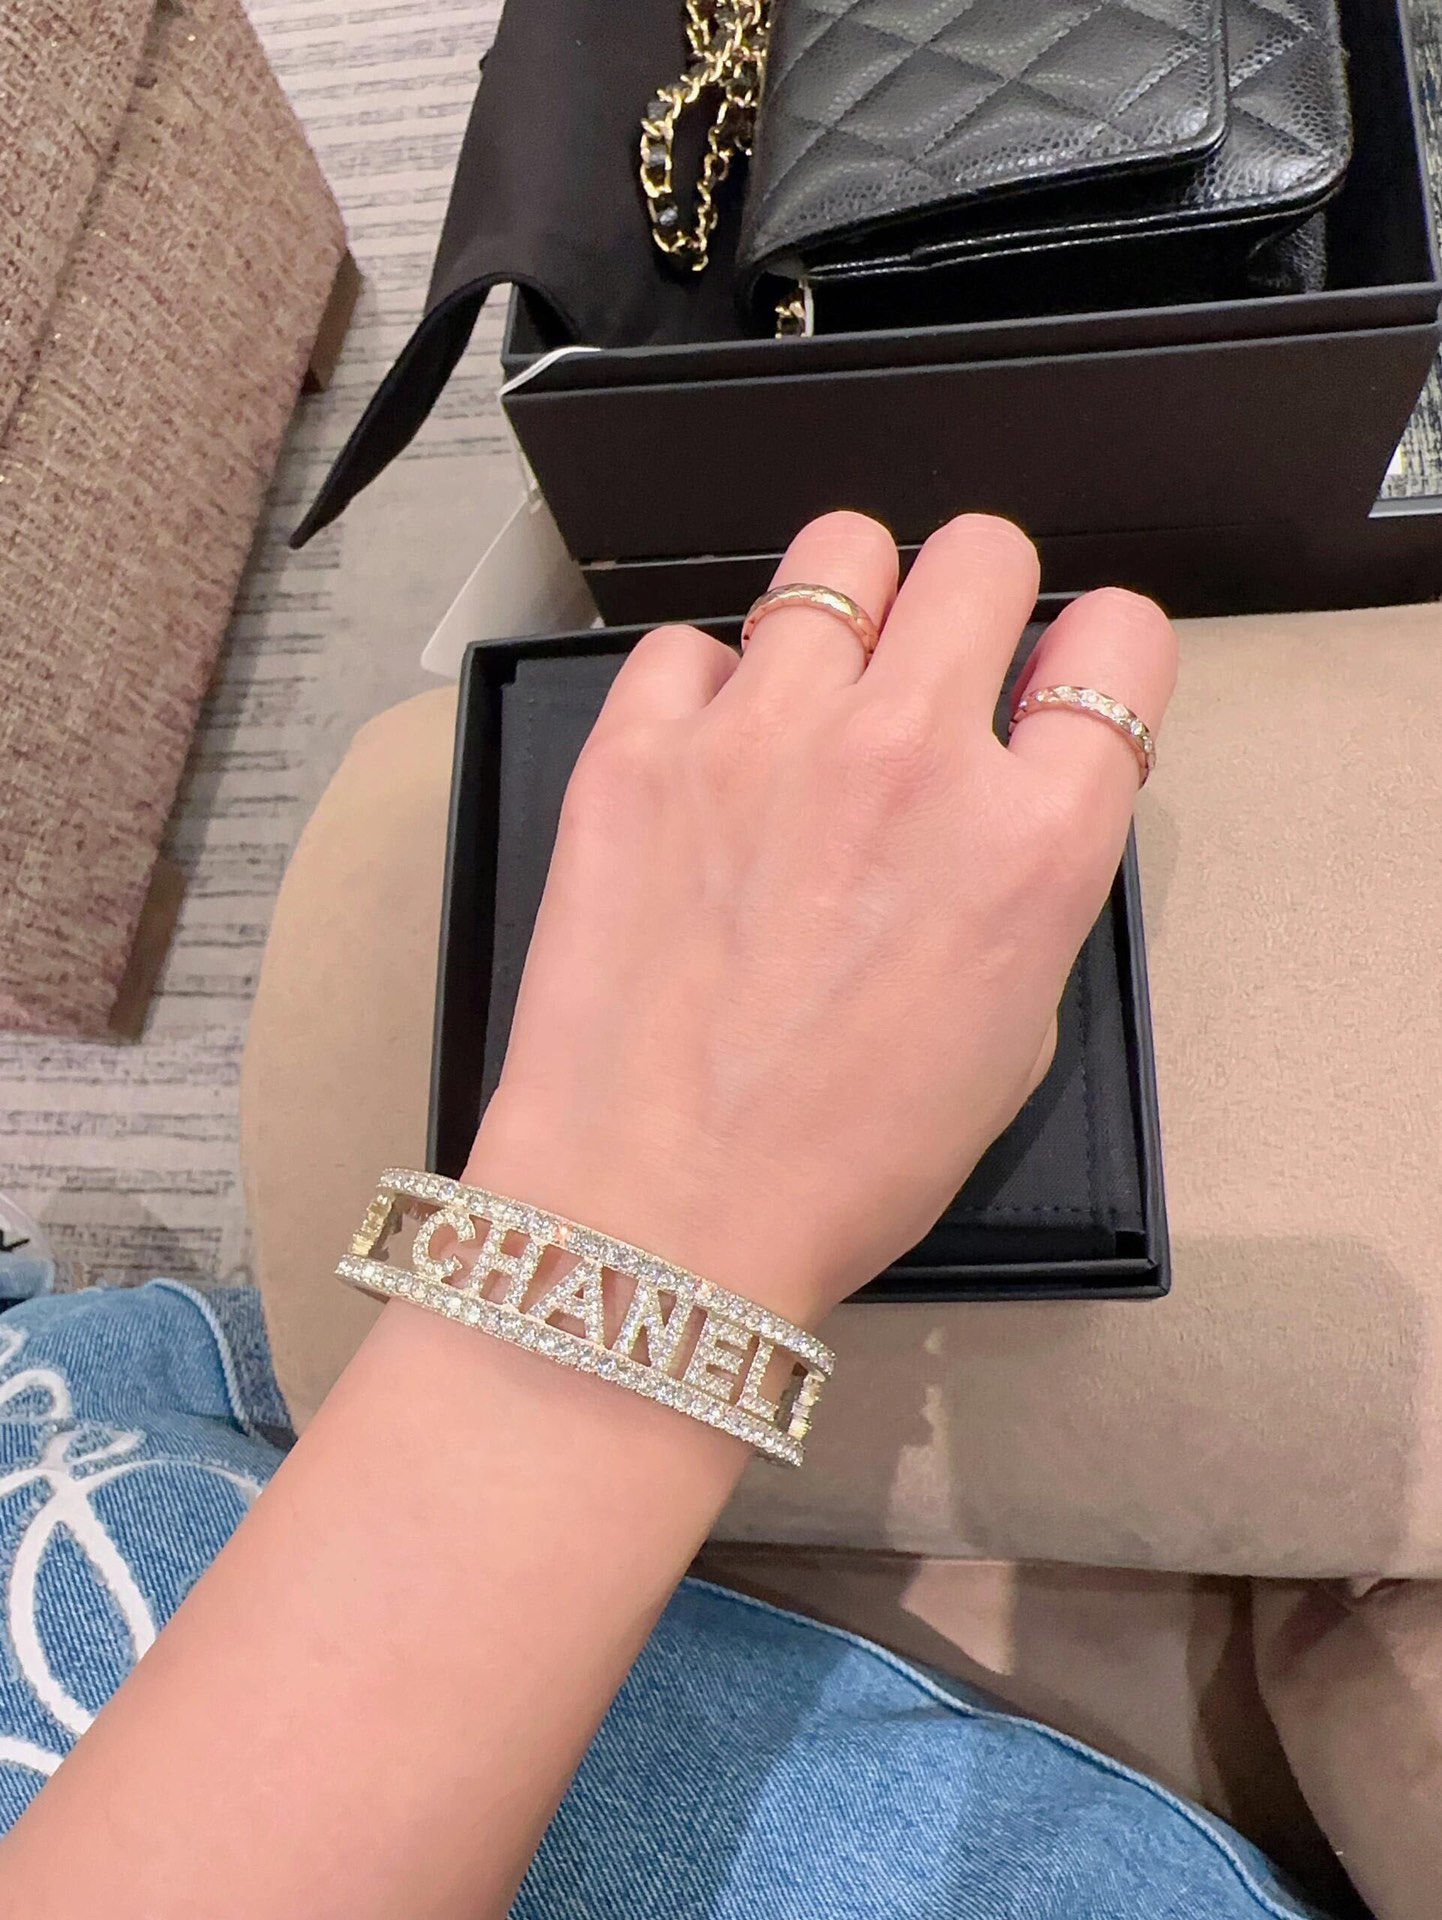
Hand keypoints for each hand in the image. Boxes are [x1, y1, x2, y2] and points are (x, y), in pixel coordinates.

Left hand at [468, 511, 1176, 1324]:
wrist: (656, 1215)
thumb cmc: (837, 1162)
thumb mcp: (1011, 1036)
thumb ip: (1032, 882)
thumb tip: (1013, 791)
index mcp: (1031, 844)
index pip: (1120, 643)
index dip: (1095, 659)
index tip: (1058, 687)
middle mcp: (909, 759)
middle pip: (984, 553)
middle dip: (976, 603)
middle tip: (939, 672)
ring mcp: (764, 737)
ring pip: (839, 552)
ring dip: (850, 611)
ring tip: (821, 692)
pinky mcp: (642, 748)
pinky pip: (692, 642)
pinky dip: (711, 687)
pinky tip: (710, 764)